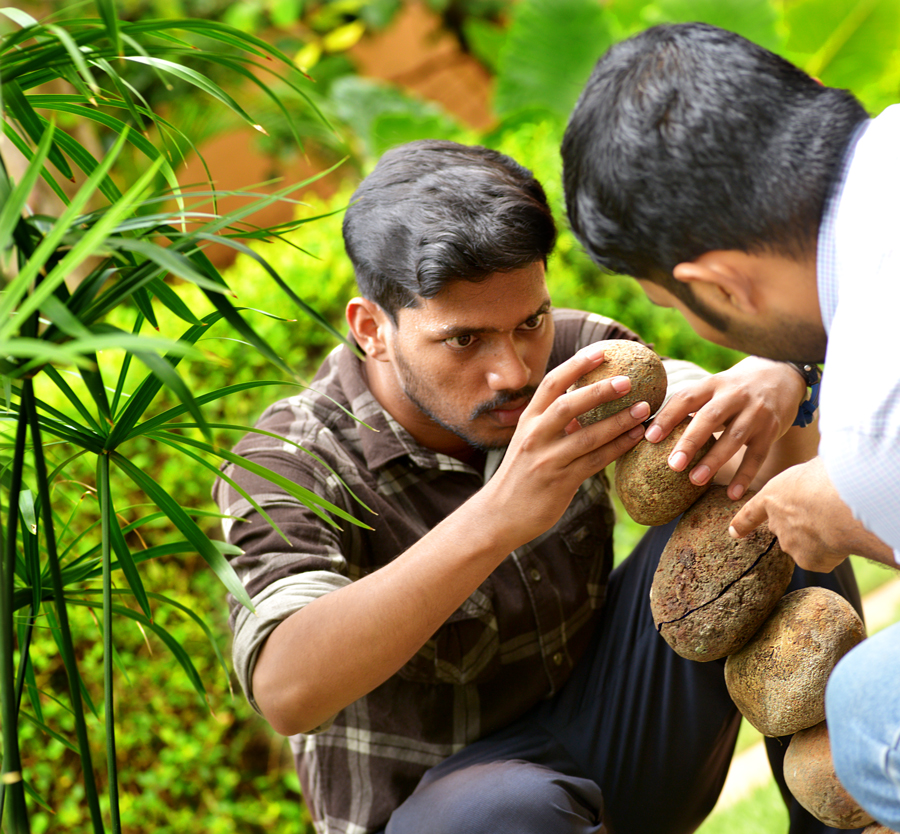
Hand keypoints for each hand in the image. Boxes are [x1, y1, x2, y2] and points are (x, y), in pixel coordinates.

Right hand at [483, 342, 647, 542]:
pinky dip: (617, 447)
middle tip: (629, 380)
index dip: (577, 365)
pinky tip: (635, 438)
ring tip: (643, 409)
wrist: (499, 514)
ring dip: (618, 421)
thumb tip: (587, 403)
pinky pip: (595, 461)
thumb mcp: (530, 442)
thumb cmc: (520, 475)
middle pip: (569, 405)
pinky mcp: (560, 481)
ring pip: (588, 436)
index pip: (552, 383)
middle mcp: (535, 436)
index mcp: (527, 420)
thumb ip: (554, 424)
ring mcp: (547, 459)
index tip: (602, 351)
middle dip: (600, 390)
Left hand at [644, 356, 805, 499]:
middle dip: (690, 441)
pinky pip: (758, 454)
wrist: (782, 374)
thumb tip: (646, 430)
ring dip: (714, 460)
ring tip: (695, 480)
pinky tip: (732, 494)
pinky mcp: (772, 428)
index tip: (649, 437)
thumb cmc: (733, 389)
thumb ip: (689, 405)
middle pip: (710, 417)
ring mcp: (756, 412)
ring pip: (735, 437)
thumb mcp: (713, 387)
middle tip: (672, 464)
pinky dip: (745, 475)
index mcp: (713, 384)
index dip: (667, 416)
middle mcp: (735, 395)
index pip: (687, 397)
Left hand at [728, 457, 890, 571]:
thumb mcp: (810, 469)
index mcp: (773, 497)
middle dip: (803, 525)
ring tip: (840, 523)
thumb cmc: (829, 477)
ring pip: (807, 545)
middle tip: (827, 514)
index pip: (752, 512)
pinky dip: (835, 552)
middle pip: (787, 529)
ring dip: (822, 538)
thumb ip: (805, 482)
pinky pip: (824, 559)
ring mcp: (790, 544)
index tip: (733, 532)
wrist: (841, 503)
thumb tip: (814, 484)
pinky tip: (844, 538)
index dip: (743, 523)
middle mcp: (776, 523)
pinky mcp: (808, 561)